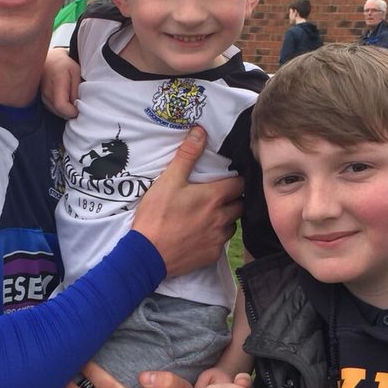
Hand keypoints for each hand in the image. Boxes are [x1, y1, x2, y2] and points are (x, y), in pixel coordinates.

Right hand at [41, 46, 79, 117]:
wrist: (50, 59)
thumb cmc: (65, 64)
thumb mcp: (76, 72)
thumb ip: (76, 90)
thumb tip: (76, 106)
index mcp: (56, 83)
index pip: (61, 106)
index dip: (71, 112)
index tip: (78, 109)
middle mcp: (47, 91)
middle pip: (59, 112)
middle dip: (70, 112)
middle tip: (77, 105)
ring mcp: (43, 95)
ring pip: (56, 112)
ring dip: (65, 111)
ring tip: (71, 101)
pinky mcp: (42, 98)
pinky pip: (53, 109)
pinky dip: (60, 108)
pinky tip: (65, 100)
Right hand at [132, 126, 242, 276]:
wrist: (147, 255)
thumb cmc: (156, 215)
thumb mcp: (168, 181)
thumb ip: (187, 156)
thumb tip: (200, 132)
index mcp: (214, 197)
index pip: (240, 184)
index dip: (235, 180)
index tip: (226, 180)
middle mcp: (222, 218)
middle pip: (240, 204)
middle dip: (233, 199)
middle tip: (218, 197)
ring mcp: (218, 238)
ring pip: (233, 224)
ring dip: (226, 219)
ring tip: (210, 215)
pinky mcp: (212, 255)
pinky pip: (221, 243)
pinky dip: (216, 237)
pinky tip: (202, 234)